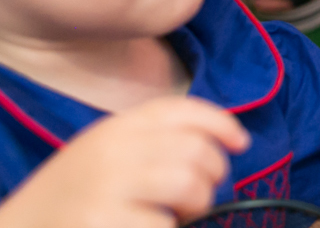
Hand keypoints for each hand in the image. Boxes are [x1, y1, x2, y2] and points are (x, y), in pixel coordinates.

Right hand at [0, 97, 249, 227]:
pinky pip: (165, 225)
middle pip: (195, 150)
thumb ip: (154, 142)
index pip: (181, 109)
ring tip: (178, 216)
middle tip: (197, 197)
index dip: (220, 123)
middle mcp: (113, 150)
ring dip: (197, 206)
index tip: (241, 143)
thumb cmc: (73, 198)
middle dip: (211, 176)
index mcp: (115, 128)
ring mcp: (109, 187)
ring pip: (190, 185)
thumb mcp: (106, 153)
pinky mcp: (107, 223)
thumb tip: (225, 143)